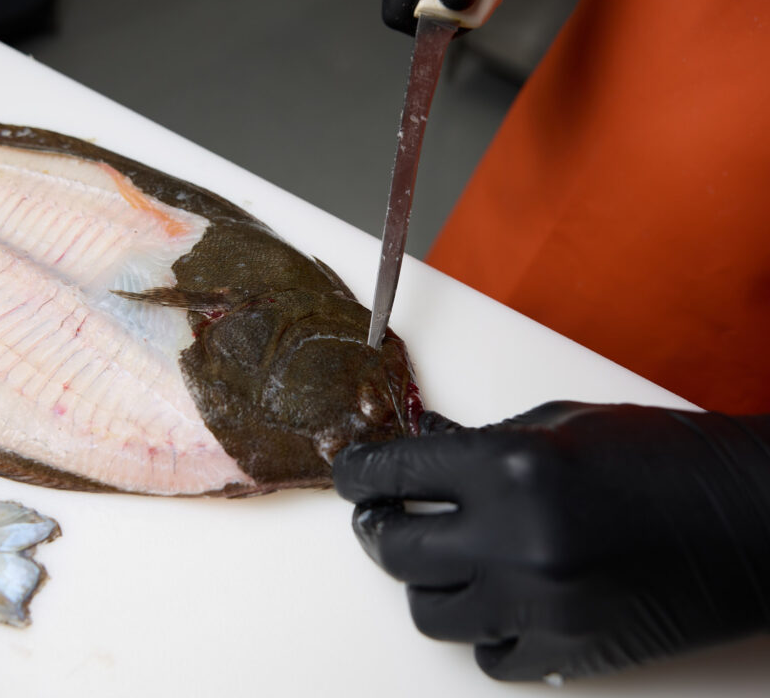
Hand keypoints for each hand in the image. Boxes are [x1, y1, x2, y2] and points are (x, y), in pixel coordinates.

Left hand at [333, 401, 769, 680]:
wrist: (749, 518)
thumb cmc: (660, 456)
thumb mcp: (559, 423)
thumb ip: (478, 439)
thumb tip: (421, 445)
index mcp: (511, 467)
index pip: (395, 474)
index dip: (358, 473)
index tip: (349, 474)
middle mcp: (515, 540)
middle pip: (395, 551)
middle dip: (376, 529)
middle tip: (381, 517)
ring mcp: (541, 605)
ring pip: (430, 613)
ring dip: (425, 582)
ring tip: (443, 558)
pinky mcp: (570, 654)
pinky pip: (487, 656)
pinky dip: (481, 629)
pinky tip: (495, 599)